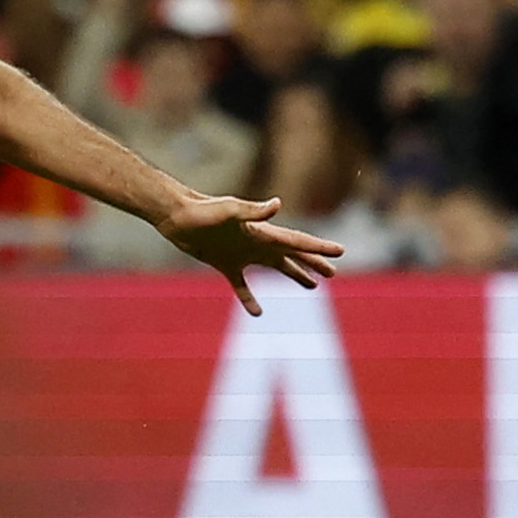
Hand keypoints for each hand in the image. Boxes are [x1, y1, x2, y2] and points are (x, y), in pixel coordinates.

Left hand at [156, 193, 344, 315]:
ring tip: (312, 286)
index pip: (297, 241)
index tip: (340, 252)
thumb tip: (278, 204)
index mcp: (263, 232)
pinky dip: (249, 298)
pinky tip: (257, 312)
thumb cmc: (203, 211)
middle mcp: (256, 243)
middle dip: (313, 263)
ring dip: (294, 275)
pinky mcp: (224, 263)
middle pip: (292, 255)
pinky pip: (241, 285)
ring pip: (275, 268)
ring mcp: (242, 254)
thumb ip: (253, 210)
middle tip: (332, 274)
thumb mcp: (229, 210)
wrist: (177, 216)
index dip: (319, 248)